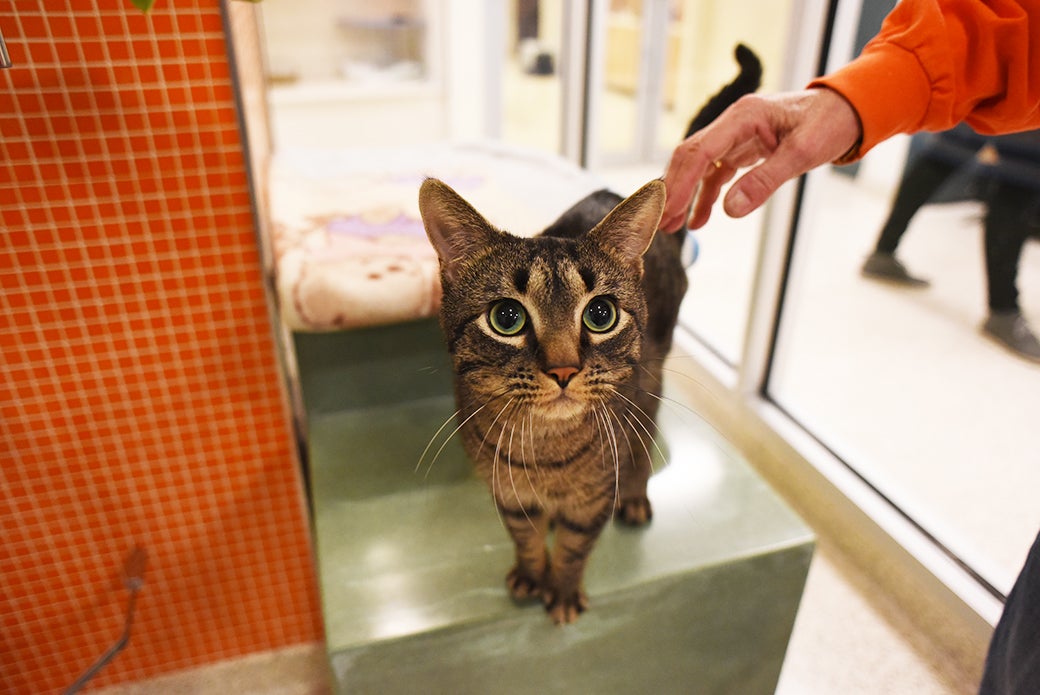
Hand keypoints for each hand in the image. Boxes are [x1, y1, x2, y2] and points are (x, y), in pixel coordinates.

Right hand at [661, 88, 861, 230]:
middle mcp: (733, 123)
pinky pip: (715, 174)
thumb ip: (765, 181)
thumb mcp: (803, 154)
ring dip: (684, 196)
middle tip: (658, 223)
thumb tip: (730, 212)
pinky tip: (698, 220)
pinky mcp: (742, 150)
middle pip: (690, 157)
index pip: (700, 151)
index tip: (668, 211)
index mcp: (744, 116)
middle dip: (672, 191)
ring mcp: (735, 136)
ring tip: (671, 227)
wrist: (848, 111)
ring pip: (698, 167)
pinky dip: (705, 197)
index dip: (680, 183)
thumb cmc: (830, 123)